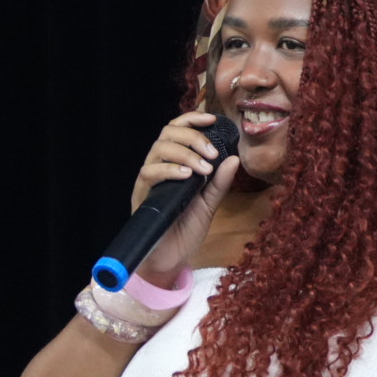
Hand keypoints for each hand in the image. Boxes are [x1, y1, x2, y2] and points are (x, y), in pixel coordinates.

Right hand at [131, 112, 240, 276]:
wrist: (170, 258)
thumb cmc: (186, 229)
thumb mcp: (209, 204)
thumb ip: (220, 183)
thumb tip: (234, 159)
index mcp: (174, 163)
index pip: (177, 130)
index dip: (192, 119)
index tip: (211, 119)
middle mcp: (159, 166)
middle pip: (168, 134)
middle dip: (193, 137)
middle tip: (211, 153)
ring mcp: (149, 180)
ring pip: (159, 149)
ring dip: (184, 153)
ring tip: (203, 168)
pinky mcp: (141, 195)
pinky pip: (150, 173)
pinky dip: (170, 169)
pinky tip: (187, 176)